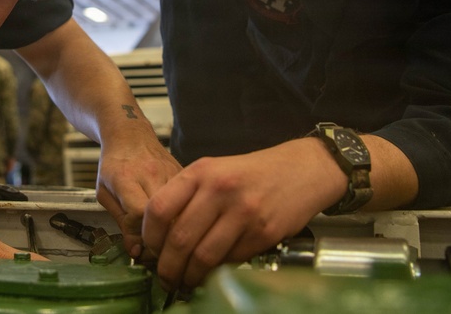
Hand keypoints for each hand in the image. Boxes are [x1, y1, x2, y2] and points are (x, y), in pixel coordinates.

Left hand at [95, 134, 181, 259]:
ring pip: (180, 210)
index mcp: (126, 177)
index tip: (138, 246)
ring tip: (164, 241)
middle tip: (153, 252)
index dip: (139, 234)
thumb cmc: (114, 164)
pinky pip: (187, 201)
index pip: (139, 213)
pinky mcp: (184, 174)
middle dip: (160, 240)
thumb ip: (120, 222)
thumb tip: (135, 251)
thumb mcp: (104, 193)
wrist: (130, 134)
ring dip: (174, 231)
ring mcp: (171, 172)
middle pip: (164, 215)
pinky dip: (182, 217)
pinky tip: (174, 225)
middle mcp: (151, 173)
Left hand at [141, 138, 345, 290]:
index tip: (150, 249)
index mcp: (202, 172)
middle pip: (179, 239)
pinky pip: (230, 260)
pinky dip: (217, 271)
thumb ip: (187, 195)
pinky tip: (212, 272)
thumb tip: (160, 233)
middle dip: (167, 267)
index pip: (159, 209)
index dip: (149, 236)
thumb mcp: (215, 170)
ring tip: (185, 281)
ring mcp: (243, 212)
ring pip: (203, 257)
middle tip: (165, 276)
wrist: (301, 170)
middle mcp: (220, 190)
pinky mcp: (263, 232)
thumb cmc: (253, 173)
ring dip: (190, 276)